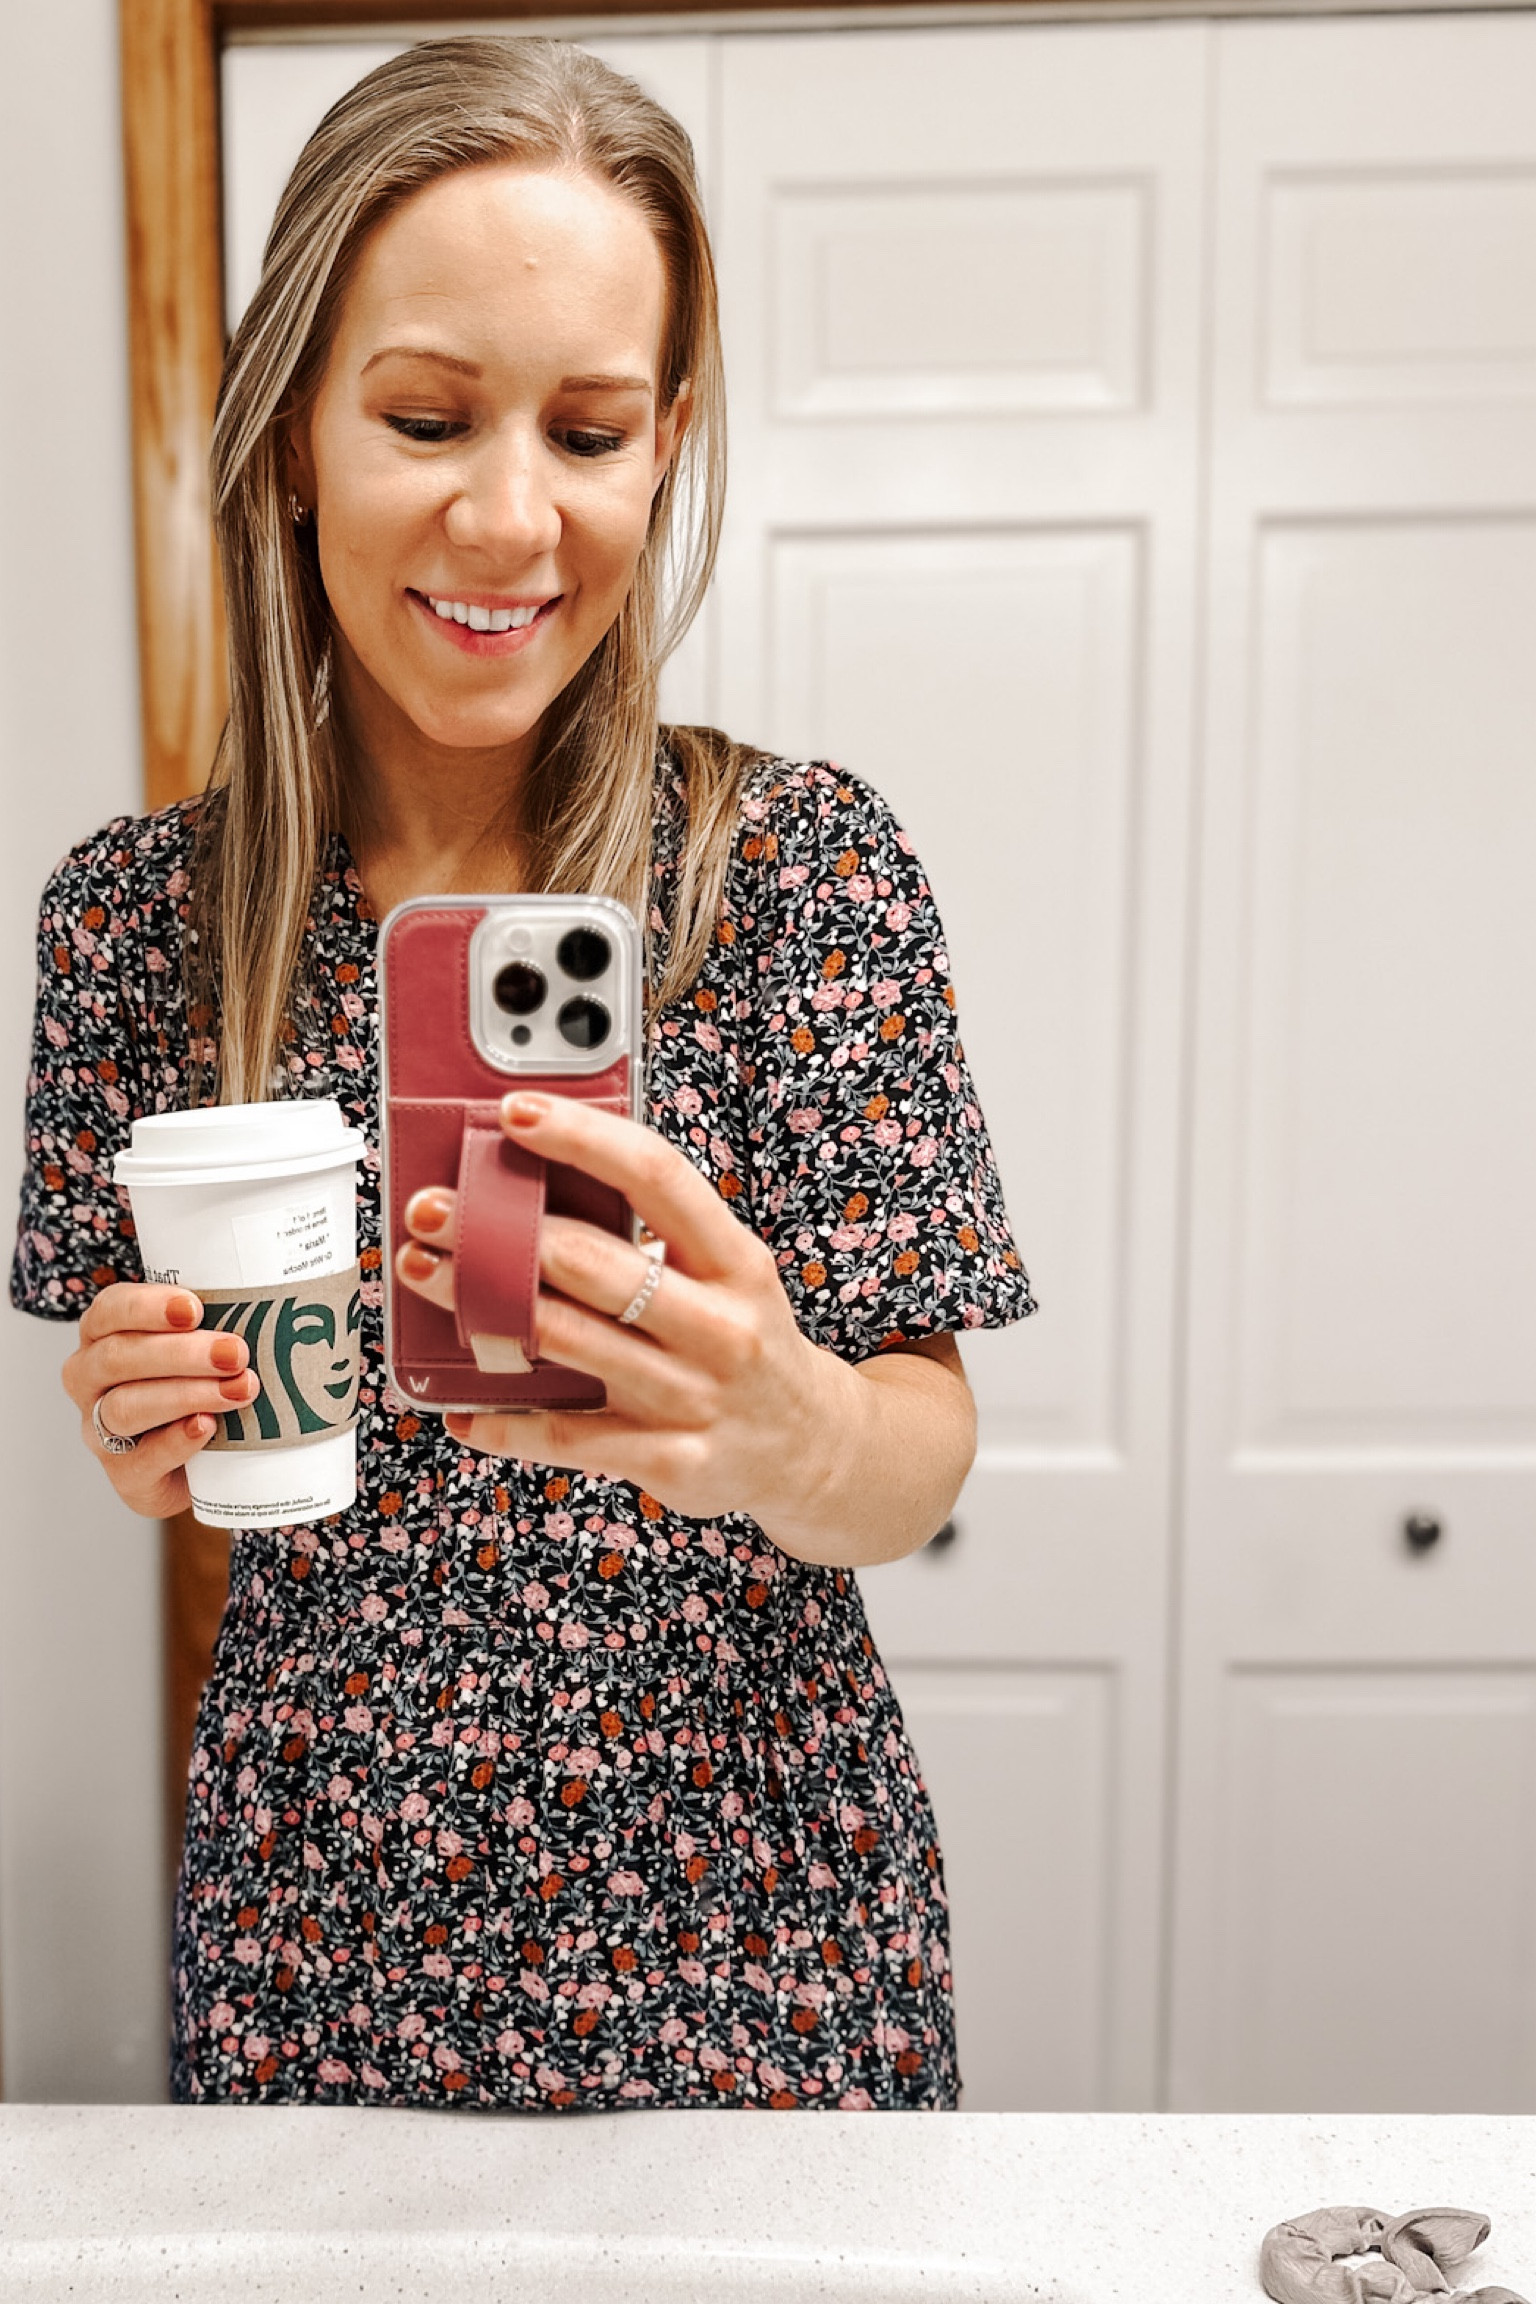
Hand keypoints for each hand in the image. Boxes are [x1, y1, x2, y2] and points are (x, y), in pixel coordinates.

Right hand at [61, 1283, 261, 1518]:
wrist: (208, 1467)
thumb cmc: (205, 1385)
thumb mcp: (206, 1348)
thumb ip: (223, 1323)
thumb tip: (278, 1298)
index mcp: (105, 1335)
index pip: (110, 1310)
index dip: (147, 1307)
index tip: (194, 1308)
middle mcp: (90, 1380)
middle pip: (117, 1358)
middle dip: (180, 1353)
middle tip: (235, 1353)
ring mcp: (100, 1430)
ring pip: (125, 1407)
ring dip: (185, 1395)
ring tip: (238, 1390)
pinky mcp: (125, 1474)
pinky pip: (139, 1459)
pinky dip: (175, 1442)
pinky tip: (207, 1427)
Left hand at [394, 1090, 851, 1526]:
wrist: (810, 1449)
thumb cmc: (745, 1342)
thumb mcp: (728, 1276)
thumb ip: (657, 1237)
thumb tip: (541, 1183)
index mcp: (736, 1261)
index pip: (656, 1177)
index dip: (582, 1138)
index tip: (514, 1113)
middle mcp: (723, 1326)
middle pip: (592, 1262)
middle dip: (498, 1231)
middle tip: (433, 1208)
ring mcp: (695, 1397)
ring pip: (566, 1340)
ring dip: (479, 1305)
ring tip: (424, 1274)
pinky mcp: (670, 1460)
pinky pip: (565, 1436)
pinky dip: (502, 1423)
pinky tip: (461, 1409)